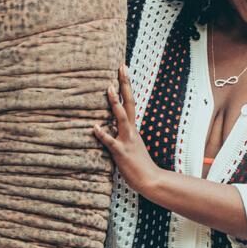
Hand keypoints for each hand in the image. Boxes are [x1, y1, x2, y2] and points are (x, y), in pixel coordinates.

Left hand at [93, 65, 163, 199]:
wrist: (151, 180)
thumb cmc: (138, 163)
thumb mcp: (130, 144)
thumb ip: (120, 133)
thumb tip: (108, 123)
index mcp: (132, 127)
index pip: (129, 101)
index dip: (126, 85)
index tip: (123, 68)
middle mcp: (131, 130)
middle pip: (129, 103)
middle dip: (125, 85)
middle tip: (122, 67)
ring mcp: (127, 140)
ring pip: (121, 118)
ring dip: (114, 104)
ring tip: (108, 89)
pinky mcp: (121, 153)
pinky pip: (111, 142)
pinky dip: (103, 135)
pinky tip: (95, 128)